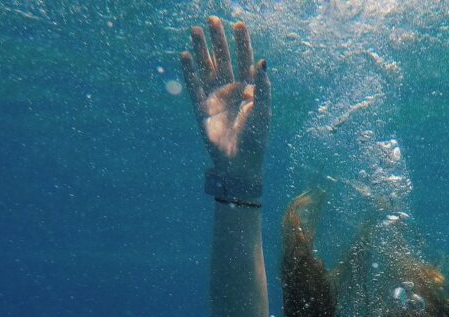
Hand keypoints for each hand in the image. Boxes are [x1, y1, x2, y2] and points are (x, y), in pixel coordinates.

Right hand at [180, 16, 270, 181]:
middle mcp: (232, 91)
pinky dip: (189, 72)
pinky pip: (194, 86)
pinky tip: (185, 55)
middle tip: (212, 19)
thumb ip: (262, 86)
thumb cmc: (256, 140)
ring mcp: (216, 99)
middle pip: (223, 59)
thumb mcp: (262, 111)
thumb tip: (263, 60)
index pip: (245, 60)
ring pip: (207, 68)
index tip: (238, 24)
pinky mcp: (202, 109)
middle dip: (218, 40)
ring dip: (201, 50)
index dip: (242, 43)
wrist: (239, 165)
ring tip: (195, 30)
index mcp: (249, 90)